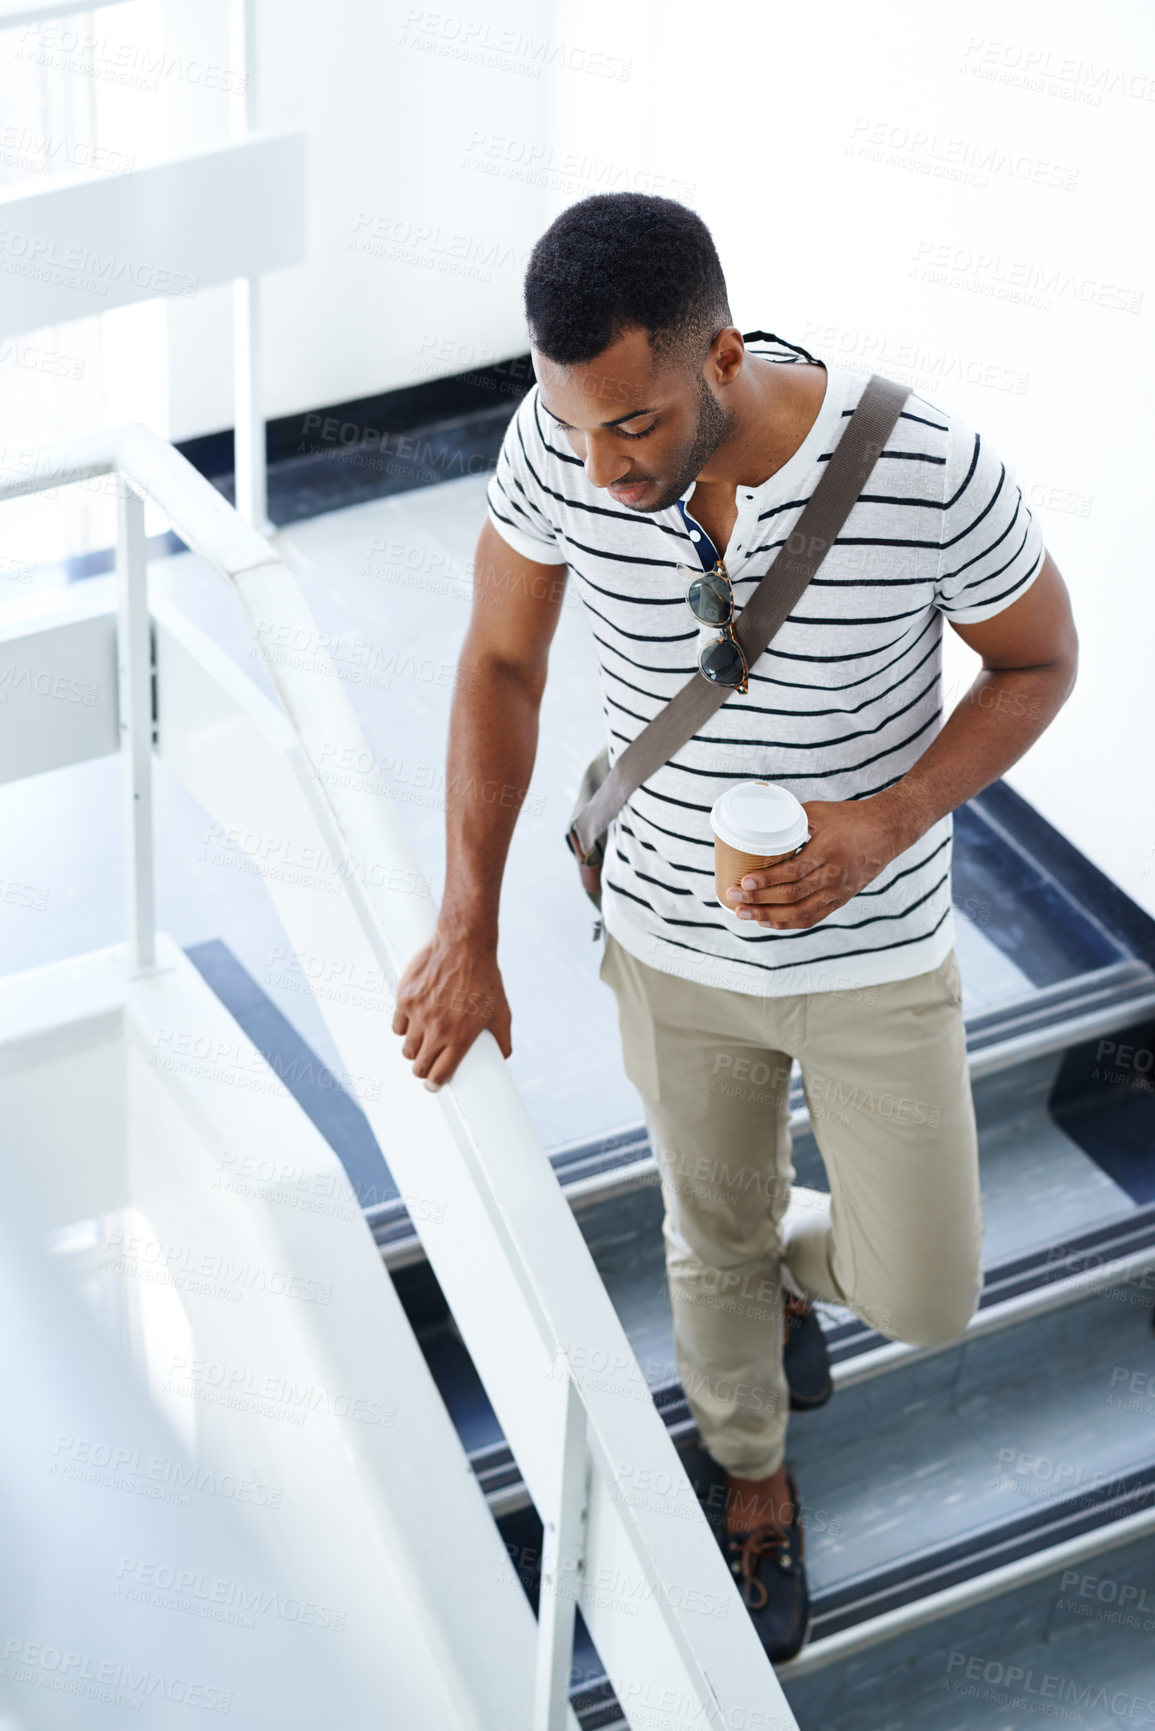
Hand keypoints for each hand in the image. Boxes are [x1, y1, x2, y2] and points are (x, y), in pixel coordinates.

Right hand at [391, 926, 511, 1089]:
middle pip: (419, 1067)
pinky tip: (414, 1023)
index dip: (435, 1084)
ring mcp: (418, 1014)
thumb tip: (503, 1058)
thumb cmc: (485, 979)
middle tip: (427, 1065)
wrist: (464, 946)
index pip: (439, 1075)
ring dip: (414, 1050)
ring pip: (407, 1049)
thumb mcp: (502, 1011)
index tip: (434, 1085)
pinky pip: (398, 1026)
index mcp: (460, 1037)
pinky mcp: (405, 999)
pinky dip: (404, 1028)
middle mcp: (437, 1029)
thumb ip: (503, 1039)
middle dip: (423, 1070)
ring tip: (423, 1043)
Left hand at [723, 795, 919, 929]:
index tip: (744, 881)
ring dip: (768, 916)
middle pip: (791, 896)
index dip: (767, 880)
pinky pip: (811, 918)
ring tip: (743, 914)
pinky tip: (767, 922)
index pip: (793, 872)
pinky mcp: (840, 900)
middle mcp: (833, 876)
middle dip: (758, 900)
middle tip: (733, 897)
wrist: (888, 831)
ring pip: (799, 913)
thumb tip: (760, 823)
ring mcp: (838, 892)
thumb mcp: (819, 812)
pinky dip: (787, 923)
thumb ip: (791, 820)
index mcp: (828, 852)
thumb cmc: (852, 817)